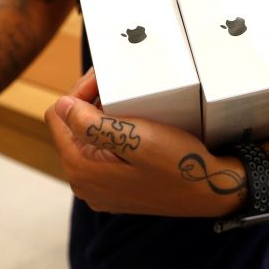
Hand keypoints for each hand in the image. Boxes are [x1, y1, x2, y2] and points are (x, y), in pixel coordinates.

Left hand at [46, 70, 243, 216]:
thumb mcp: (137, 138)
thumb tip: (61, 105)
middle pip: (70, 128)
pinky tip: (133, 123)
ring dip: (101, 117)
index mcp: (81, 170)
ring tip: (125, 99)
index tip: (104, 78)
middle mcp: (84, 184)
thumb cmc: (179, 163)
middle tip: (114, 81)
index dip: (77, 91)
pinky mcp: (115, 190)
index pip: (57, 116)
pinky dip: (112, 135)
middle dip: (89, 102)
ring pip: (86, 140)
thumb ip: (92, 124)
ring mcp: (99, 189)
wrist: (211, 189)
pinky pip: (102, 154)